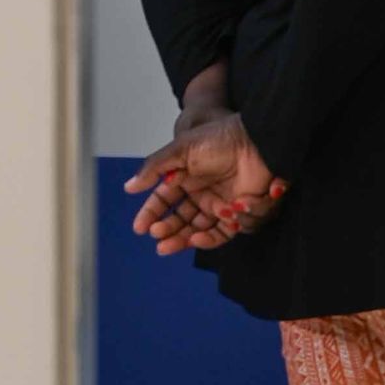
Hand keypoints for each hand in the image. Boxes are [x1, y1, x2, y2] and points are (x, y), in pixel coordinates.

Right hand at [126, 107, 285, 257]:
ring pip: (197, 230)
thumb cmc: (219, 140)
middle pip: (179, 220)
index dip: (151, 214)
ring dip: (182, 239)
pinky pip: (221, 234)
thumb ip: (154, 168)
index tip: (140, 227)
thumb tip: (129, 187)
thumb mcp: (181, 149)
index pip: (163, 201)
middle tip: (156, 236)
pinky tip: (197, 238)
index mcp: (186, 177)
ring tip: (167, 244)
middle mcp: (201, 193)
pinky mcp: (238, 215)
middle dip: (166, 230)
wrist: (255, 142)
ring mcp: (219, 205)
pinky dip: (209, 239)